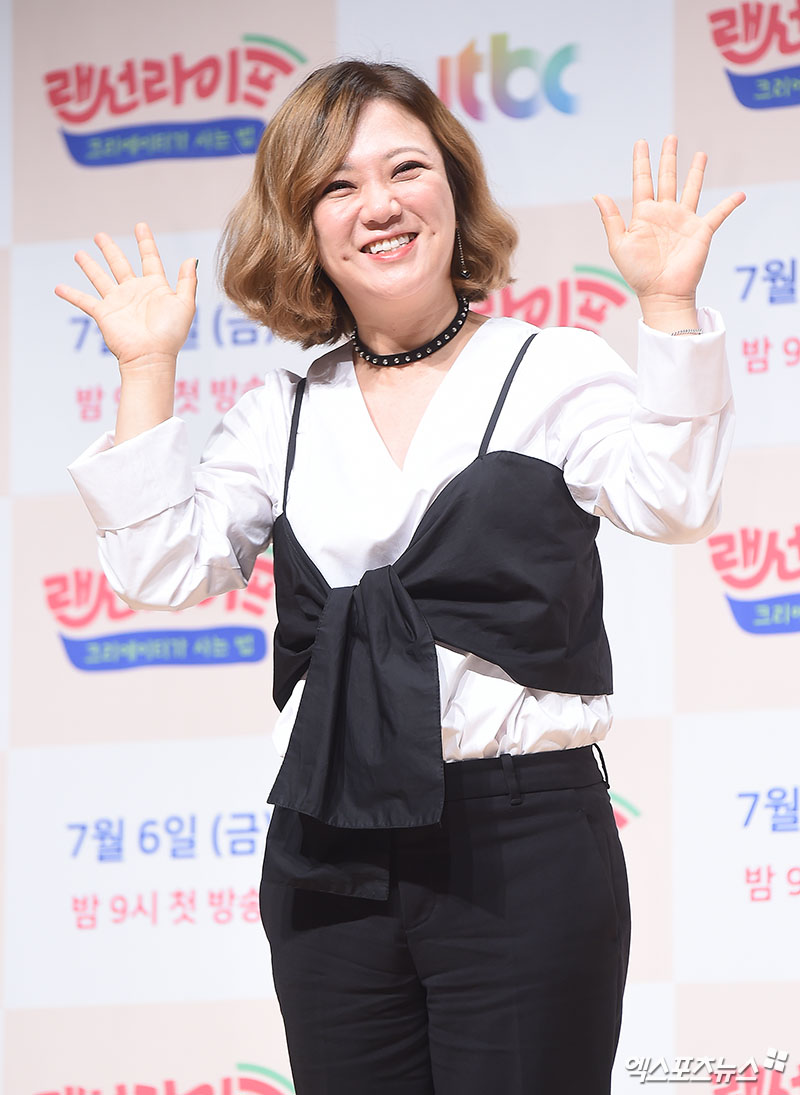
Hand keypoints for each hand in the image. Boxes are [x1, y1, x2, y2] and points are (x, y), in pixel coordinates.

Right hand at [55, 222, 196, 370]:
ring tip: (79, 253)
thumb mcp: (185, 305)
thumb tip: (190, 259)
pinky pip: (84, 301)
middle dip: (110, 249)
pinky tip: (58, 287)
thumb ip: (187, 281)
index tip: (140, 225)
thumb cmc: (170, 334)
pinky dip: (70, 294)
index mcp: (155, 287)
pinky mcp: (104, 313)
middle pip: (120, 264)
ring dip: (89, 266)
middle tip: (99, 235)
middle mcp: (135, 292)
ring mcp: (118, 302)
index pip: (149, 258)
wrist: (151, 356)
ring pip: (100, 278)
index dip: (145, 242)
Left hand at [593, 137, 744, 326]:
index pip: (642, 182)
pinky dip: (730, 204)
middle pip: (667, 178)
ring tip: (701, 154)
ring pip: (691, 189)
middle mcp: (664, 213)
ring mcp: (684, 221)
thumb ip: (611, 219)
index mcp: (644, 215)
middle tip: (670, 138)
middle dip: (668, 158)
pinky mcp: (701, 231)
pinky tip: (740, 194)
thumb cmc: (638, 274)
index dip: (641, 162)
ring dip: (696, 171)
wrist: (661, 294)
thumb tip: (598, 194)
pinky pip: (718, 214)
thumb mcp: (619, 245)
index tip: (641, 142)